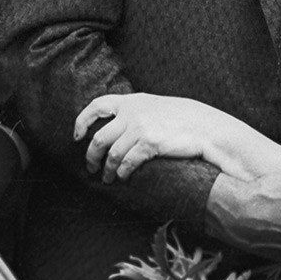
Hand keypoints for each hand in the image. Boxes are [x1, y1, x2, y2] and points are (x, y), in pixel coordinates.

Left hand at [75, 93, 205, 181]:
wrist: (203, 125)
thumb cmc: (179, 118)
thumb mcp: (153, 106)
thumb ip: (133, 111)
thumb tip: (112, 126)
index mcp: (131, 101)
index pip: (97, 105)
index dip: (82, 121)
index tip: (77, 136)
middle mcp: (132, 113)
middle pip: (98, 137)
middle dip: (91, 156)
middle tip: (91, 167)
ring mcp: (140, 128)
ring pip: (111, 154)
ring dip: (106, 170)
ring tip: (107, 178)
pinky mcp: (149, 143)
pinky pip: (127, 163)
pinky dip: (121, 173)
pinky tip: (123, 177)